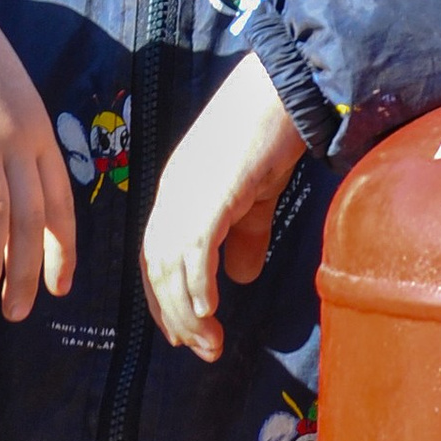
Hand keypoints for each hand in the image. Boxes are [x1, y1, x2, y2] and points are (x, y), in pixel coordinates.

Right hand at [0, 0, 76, 319]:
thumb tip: (16, 195)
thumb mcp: (10, 97)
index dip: (61, 249)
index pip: (59, 202)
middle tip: (15, 312)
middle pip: (28, 216)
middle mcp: (13, 136)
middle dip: (25, 272)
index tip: (59, 287)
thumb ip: (17, 143)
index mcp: (38, 131)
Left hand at [140, 56, 306, 362]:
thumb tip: (242, 278)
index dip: (165, 299)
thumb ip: (245, 236)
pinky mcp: (210, 192)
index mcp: (177, 194)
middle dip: (175, 316)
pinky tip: (209, 311)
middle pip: (158, 268)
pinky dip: (197, 283)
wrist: (283, 89)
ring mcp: (186, 193)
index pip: (157, 257)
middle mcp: (172, 196)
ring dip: (188, 312)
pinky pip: (195, 247)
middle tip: (200, 351)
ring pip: (173, 265)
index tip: (184, 332)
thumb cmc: (269, 133)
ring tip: (209, 344)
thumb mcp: (255, 195)